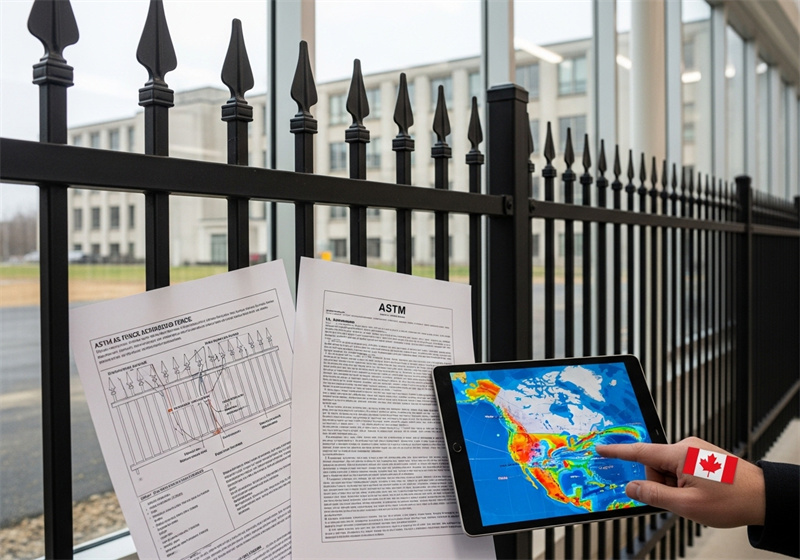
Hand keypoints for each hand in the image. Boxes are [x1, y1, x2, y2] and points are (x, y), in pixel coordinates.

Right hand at [596, 436, 765, 527]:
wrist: (765, 497)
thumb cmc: (732, 500)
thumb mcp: (687, 505)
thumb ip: (654, 495)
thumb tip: (632, 488)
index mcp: (680, 454)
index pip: (639, 451)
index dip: (616, 451)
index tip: (600, 449)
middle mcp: (686, 446)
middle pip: (654, 465)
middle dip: (660, 484)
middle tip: (680, 501)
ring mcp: (695, 450)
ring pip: (668, 469)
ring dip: (674, 486)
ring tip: (696, 498)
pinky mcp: (702, 456)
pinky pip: (680, 469)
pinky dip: (683, 483)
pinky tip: (700, 494)